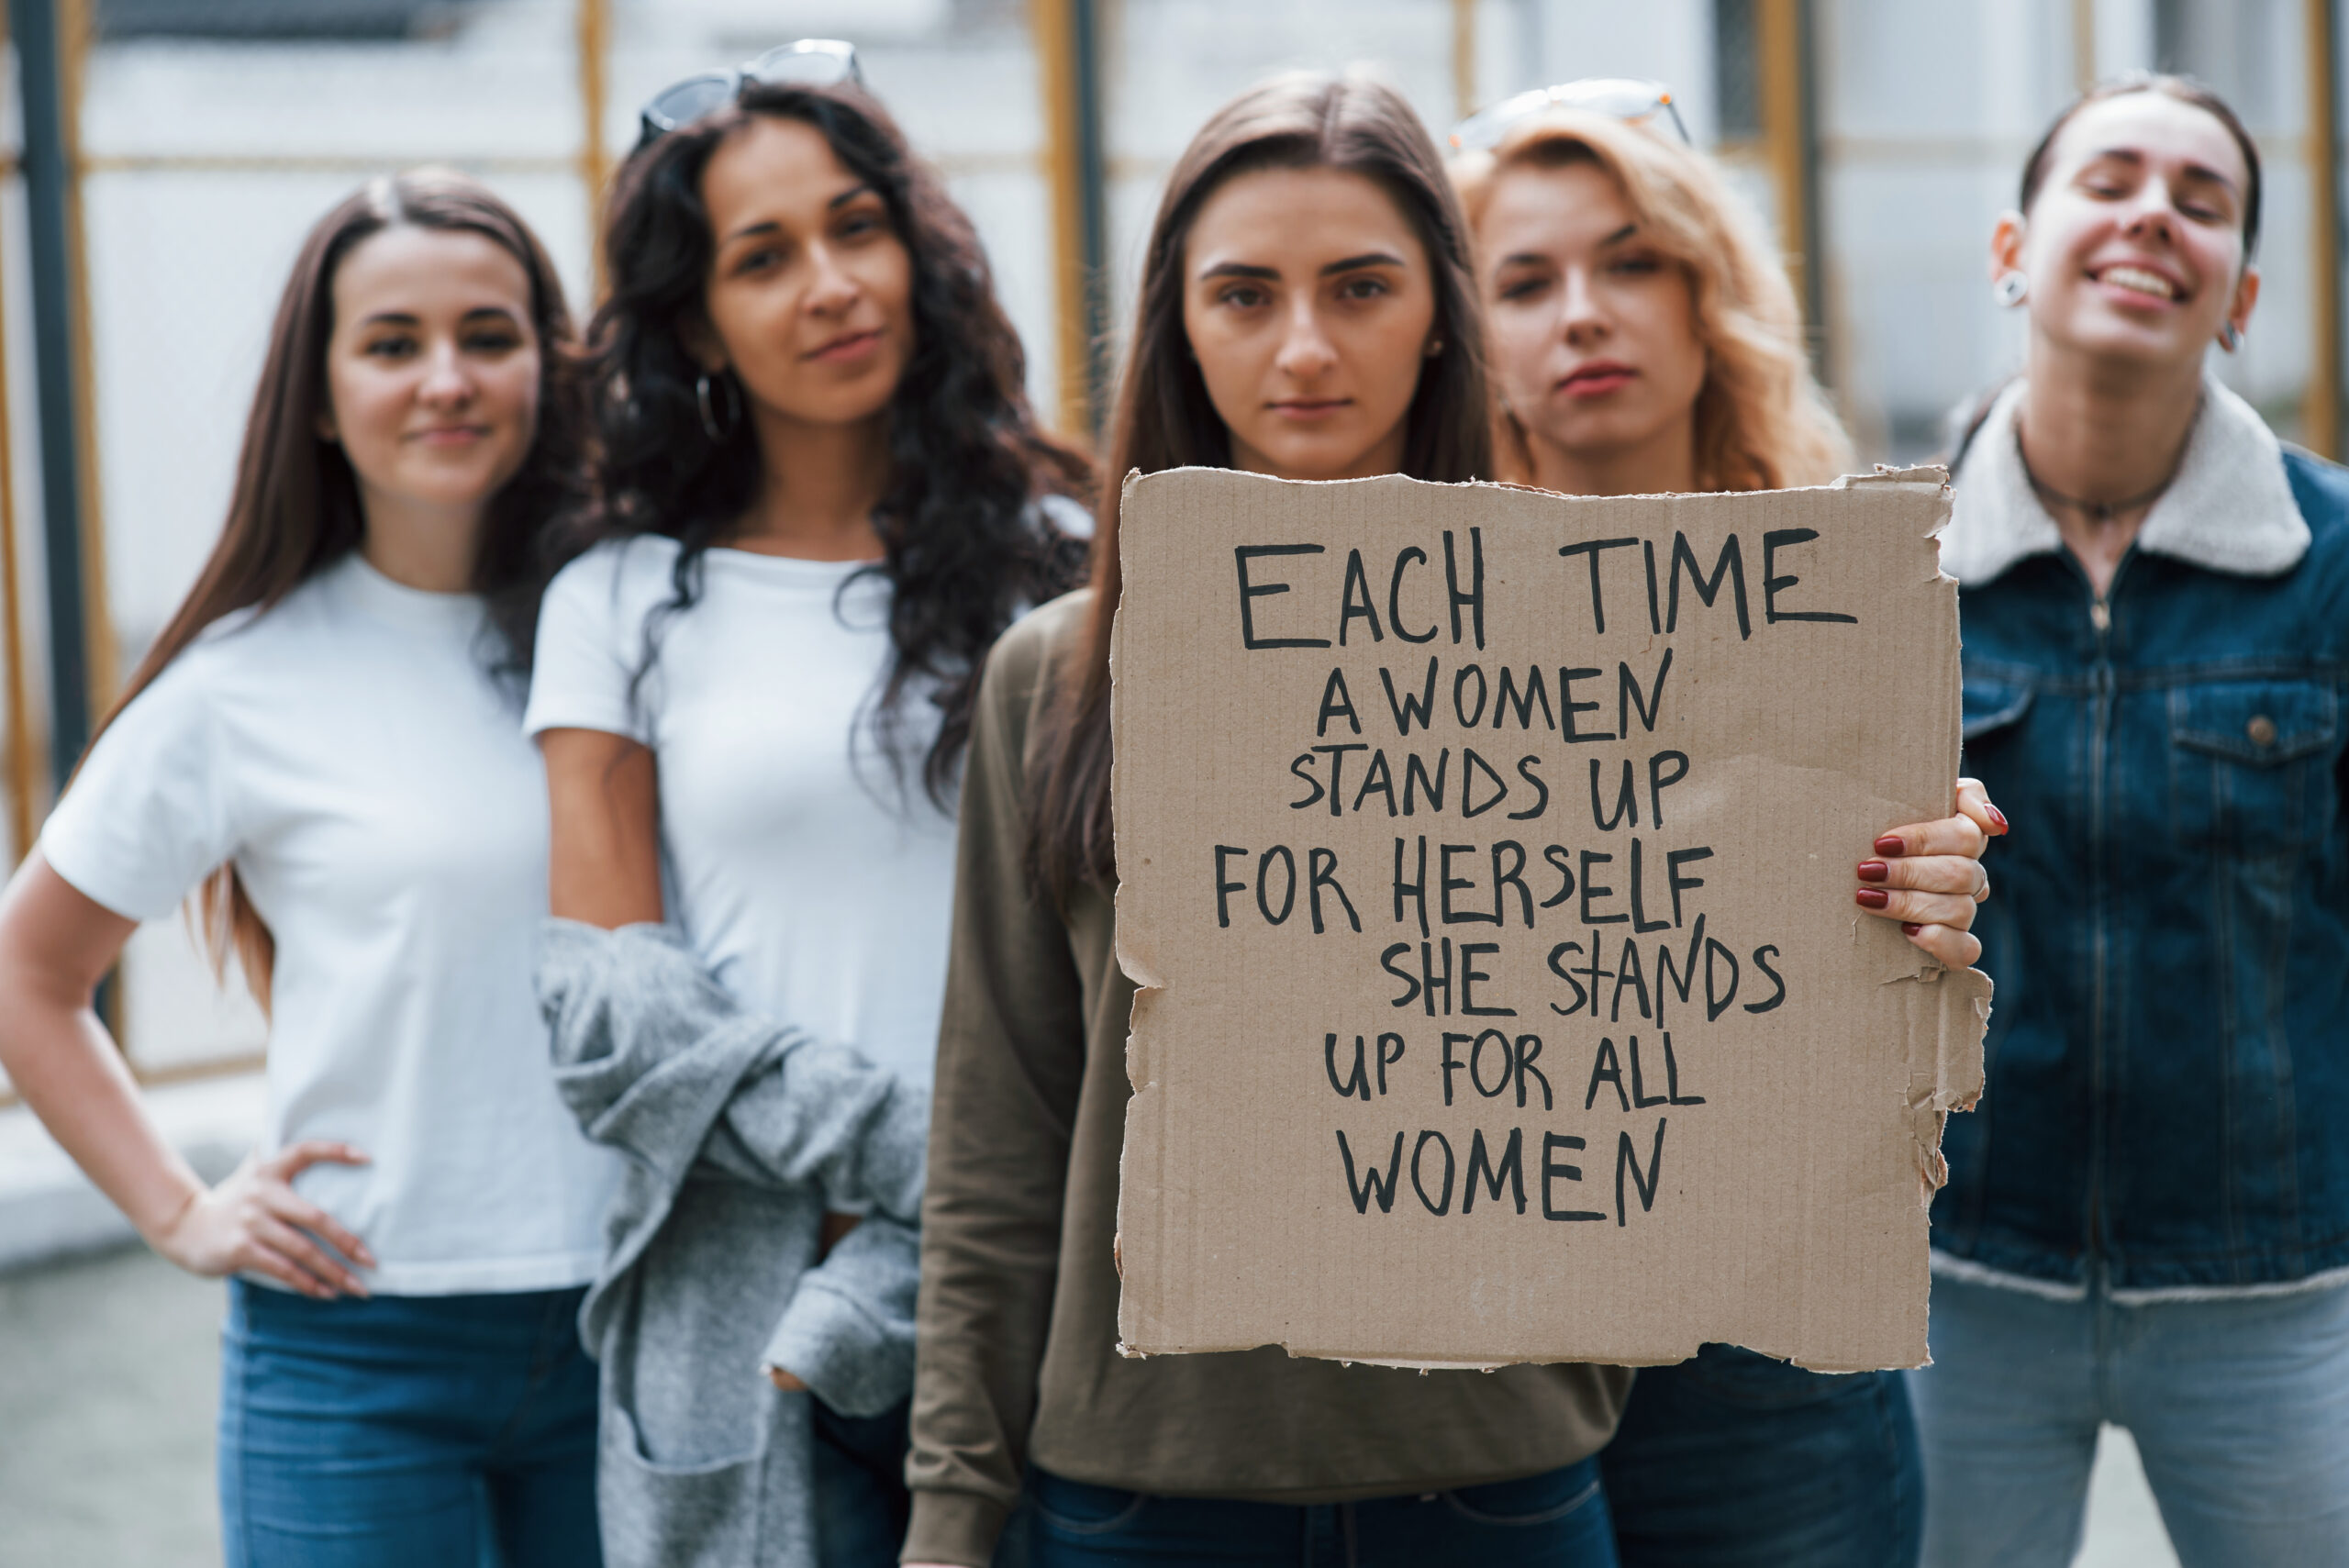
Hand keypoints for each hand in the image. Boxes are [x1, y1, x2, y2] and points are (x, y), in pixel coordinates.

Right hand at [150, 1141, 374, 1298]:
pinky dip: (308, 1284)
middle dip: (348, 1243)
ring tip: (357, 1288)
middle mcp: (261, 1192)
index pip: (306, 1150)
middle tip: (373, 1261)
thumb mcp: (256, 1172)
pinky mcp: (240, 1249)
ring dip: (333, 1272)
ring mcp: (250, 1222)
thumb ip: (285, 1161)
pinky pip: (283, 1269)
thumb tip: (334, 1144)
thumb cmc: (237, 1200)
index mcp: (270, 1167)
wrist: (186, 1226)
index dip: (336, 1150)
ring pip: (302, 1251)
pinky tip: (328, 1293)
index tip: (368, 1158)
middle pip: (316, 1218)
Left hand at [1855, 777, 2006, 967]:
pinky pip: (1966, 950)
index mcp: (1965, 838)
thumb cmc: (1885, 822)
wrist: (1859, 863)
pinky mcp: (1953, 944)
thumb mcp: (1914, 794)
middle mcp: (1969, 875)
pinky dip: (1941, 942)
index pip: (1966, 837)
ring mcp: (1962, 910)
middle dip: (1909, 873)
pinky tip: (1909, 932)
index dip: (1926, 840)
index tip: (1882, 843)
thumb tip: (1996, 825)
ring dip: (1911, 904)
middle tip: (1867, 871)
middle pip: (1960, 874)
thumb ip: (1965, 795)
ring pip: (1960, 910)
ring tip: (1868, 897)